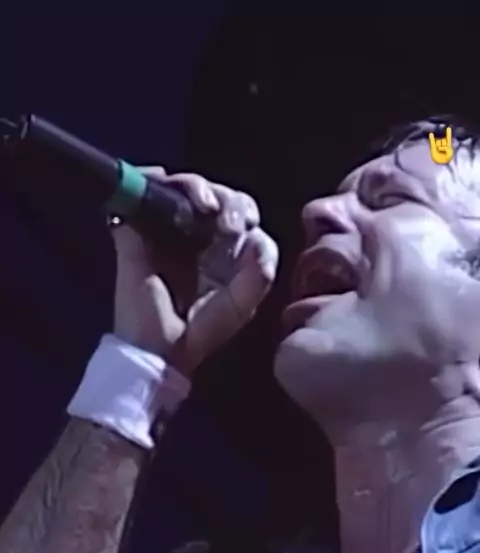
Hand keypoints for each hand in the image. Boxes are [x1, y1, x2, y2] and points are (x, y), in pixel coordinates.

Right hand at [111, 167, 278, 375]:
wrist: (157, 350)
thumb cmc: (200, 332)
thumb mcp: (240, 307)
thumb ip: (258, 277)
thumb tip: (257, 240)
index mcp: (227, 252)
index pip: (240, 215)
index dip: (243, 211)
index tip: (243, 226)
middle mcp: (199, 237)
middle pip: (215, 196)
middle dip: (225, 197)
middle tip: (219, 214)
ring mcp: (167, 232)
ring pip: (182, 189)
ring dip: (194, 186)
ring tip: (202, 204)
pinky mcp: (136, 232)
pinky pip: (141, 194)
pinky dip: (150, 179)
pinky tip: (161, 182)